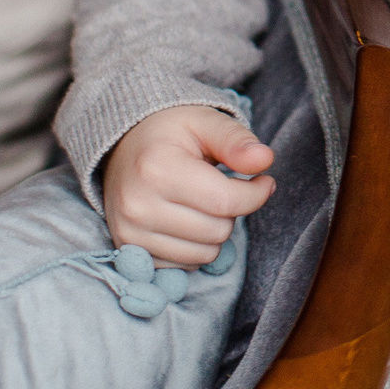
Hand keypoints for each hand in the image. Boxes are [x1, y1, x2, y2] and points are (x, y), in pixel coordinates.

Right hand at [102, 105, 275, 267]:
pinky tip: (184, 220)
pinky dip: (194, 247)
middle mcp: (137, 205)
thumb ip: (236, 140)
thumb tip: (265, 159)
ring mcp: (129, 232)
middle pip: (218, 231)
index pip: (225, 201)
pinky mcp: (128, 250)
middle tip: (221, 188)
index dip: (256, 194)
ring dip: (214, 232)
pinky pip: (184, 266)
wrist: (124, 148)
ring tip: (200, 203)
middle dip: (232, 211)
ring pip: (204, 254)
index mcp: (157, 168)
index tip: (263, 181)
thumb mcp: (205, 122)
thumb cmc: (171, 133)